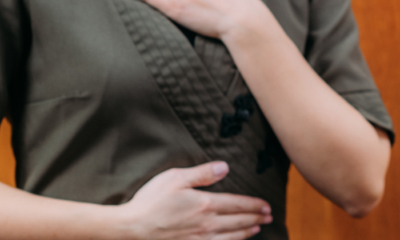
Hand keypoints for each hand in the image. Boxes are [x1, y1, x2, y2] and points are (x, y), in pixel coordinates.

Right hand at [118, 161, 271, 239]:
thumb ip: (203, 173)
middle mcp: (206, 224)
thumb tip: (226, 167)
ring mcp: (199, 239)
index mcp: (205, 204)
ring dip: (246, 232)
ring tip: (257, 228)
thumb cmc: (151, 201)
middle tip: (269, 216)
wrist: (131, 229)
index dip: (254, 205)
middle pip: (238, 221)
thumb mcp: (176, 178)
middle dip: (255, 218)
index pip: (237, 204)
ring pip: (230, 237)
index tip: (266, 205)